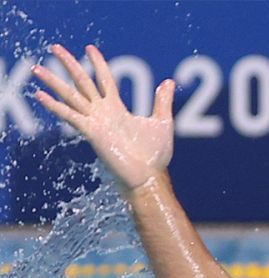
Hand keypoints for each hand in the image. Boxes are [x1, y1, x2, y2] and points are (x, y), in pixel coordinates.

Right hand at [33, 45, 174, 195]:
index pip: (104, 80)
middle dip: (69, 64)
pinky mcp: (91, 132)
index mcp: (117, 109)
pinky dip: (55, 106)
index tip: (90, 48)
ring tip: (36, 68)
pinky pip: (70, 115)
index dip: (98, 64)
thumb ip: (162, 102)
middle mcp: (102, 112)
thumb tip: (169, 82)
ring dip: (53, 81)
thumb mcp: (162, 123)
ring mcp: (95, 121)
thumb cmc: (154, 155)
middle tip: (55, 46)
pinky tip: (40, 95)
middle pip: (82, 82)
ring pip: (71, 95)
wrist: (149, 177)